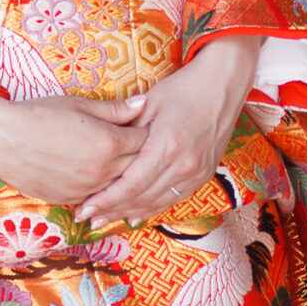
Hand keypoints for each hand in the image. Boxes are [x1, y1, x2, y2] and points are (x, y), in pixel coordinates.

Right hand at [0, 93, 146, 207]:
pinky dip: (98, 189)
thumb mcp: (77, 105)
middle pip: (137, 166)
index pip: (144, 140)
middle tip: (133, 146)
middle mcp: (104, 171)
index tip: (141, 127)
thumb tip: (143, 104)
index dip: (144, 132)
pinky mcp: (69, 200)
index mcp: (110, 143)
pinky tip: (90, 177)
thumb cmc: (35, 115)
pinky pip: (94, 197)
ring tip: (111, 162)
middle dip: (138, 156)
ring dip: (120, 176)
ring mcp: (87, 189)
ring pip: (117, 187)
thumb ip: (114, 110)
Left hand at [77, 36, 260, 226]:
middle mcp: (184, 164)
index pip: (130, 184)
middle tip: (87, 219)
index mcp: (166, 145)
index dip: (106, 201)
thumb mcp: (146, 104)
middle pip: (142, 198)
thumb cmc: (180, 89)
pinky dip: (152, 208)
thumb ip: (123, 130)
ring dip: (130, 213)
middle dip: (112, 211)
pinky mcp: (205, 174)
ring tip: (105, 221)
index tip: (84, 209)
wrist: (222, 85)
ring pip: (158, 202)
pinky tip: (134, 215)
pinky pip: (175, 198)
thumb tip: (95, 152)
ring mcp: (198, 171)